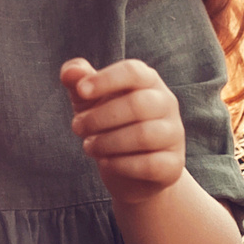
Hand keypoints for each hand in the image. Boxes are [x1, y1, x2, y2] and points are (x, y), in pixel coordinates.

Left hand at [62, 57, 185, 203]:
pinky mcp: (174, 164)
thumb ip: (78, 82)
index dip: (106, 79)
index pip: (133, 71)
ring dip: (107, 142)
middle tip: (77, 127)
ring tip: (88, 147)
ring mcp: (174, 134)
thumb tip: (69, 72)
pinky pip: (150, 165)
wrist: (131, 172)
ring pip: (144, 136)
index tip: (80, 91)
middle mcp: (166, 103)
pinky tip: (106, 163)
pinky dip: (121, 165)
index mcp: (148, 81)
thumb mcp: (90, 101)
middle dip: (99, 118)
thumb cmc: (109, 125)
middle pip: (137, 105)